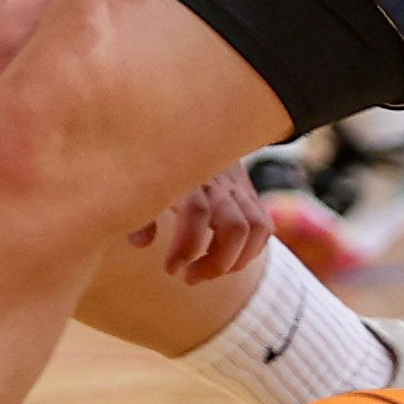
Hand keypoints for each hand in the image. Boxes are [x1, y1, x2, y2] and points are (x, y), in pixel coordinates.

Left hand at [127, 162, 270, 281]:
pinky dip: (251, 251)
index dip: (186, 247)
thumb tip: (142, 244)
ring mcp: (238, 187)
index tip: (170, 269)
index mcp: (187, 177)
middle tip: (188, 277)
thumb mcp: (139, 182)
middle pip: (235, 227)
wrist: (188, 126)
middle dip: (216, 263)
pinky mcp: (248, 192)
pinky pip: (264, 226)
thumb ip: (139, 213)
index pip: (198, 213)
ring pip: (256, 228)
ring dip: (236, 261)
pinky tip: (226, 261)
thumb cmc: (154, 163)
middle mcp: (218, 182)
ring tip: (208, 272)